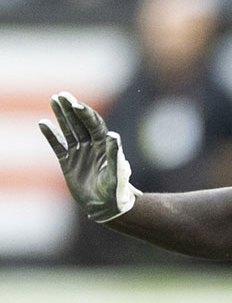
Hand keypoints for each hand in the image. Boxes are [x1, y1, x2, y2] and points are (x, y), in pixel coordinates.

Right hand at [38, 92, 138, 221]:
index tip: (76, 104)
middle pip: (80, 123)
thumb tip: (113, 134)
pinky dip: (51, 135)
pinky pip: (58, 146)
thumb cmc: (116, 191)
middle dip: (71, 109)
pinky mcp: (68, 163)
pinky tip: (43, 123)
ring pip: (69, 131)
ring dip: (61, 116)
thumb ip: (114, 154)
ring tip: (53, 100)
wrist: (106, 207)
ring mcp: (80, 153)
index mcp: (105, 146)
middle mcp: (92, 146)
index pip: (94, 124)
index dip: (85, 114)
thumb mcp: (117, 174)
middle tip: (61, 95)